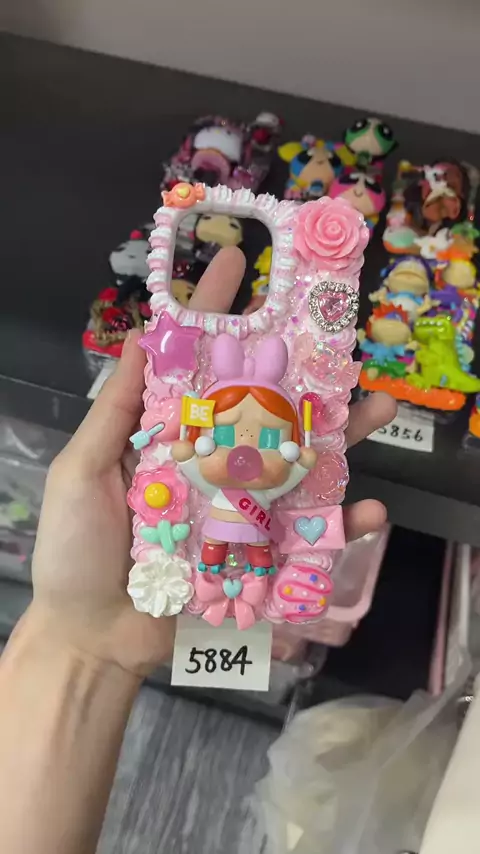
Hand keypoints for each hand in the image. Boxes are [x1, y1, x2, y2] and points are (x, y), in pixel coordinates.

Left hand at [28, 245, 395, 678]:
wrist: (91, 637)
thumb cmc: (77, 550)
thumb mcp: (83, 472)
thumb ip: (115, 411)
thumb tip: (140, 335)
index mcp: (166, 432)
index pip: (196, 360)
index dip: (215, 311)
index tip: (239, 261)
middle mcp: (209, 458)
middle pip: (262, 404)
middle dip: (301, 370)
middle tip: (345, 342)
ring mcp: (238, 503)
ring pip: (296, 458)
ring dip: (342, 434)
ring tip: (381, 409)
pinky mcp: (256, 550)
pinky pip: (305, 531)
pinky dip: (341, 524)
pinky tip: (370, 513)